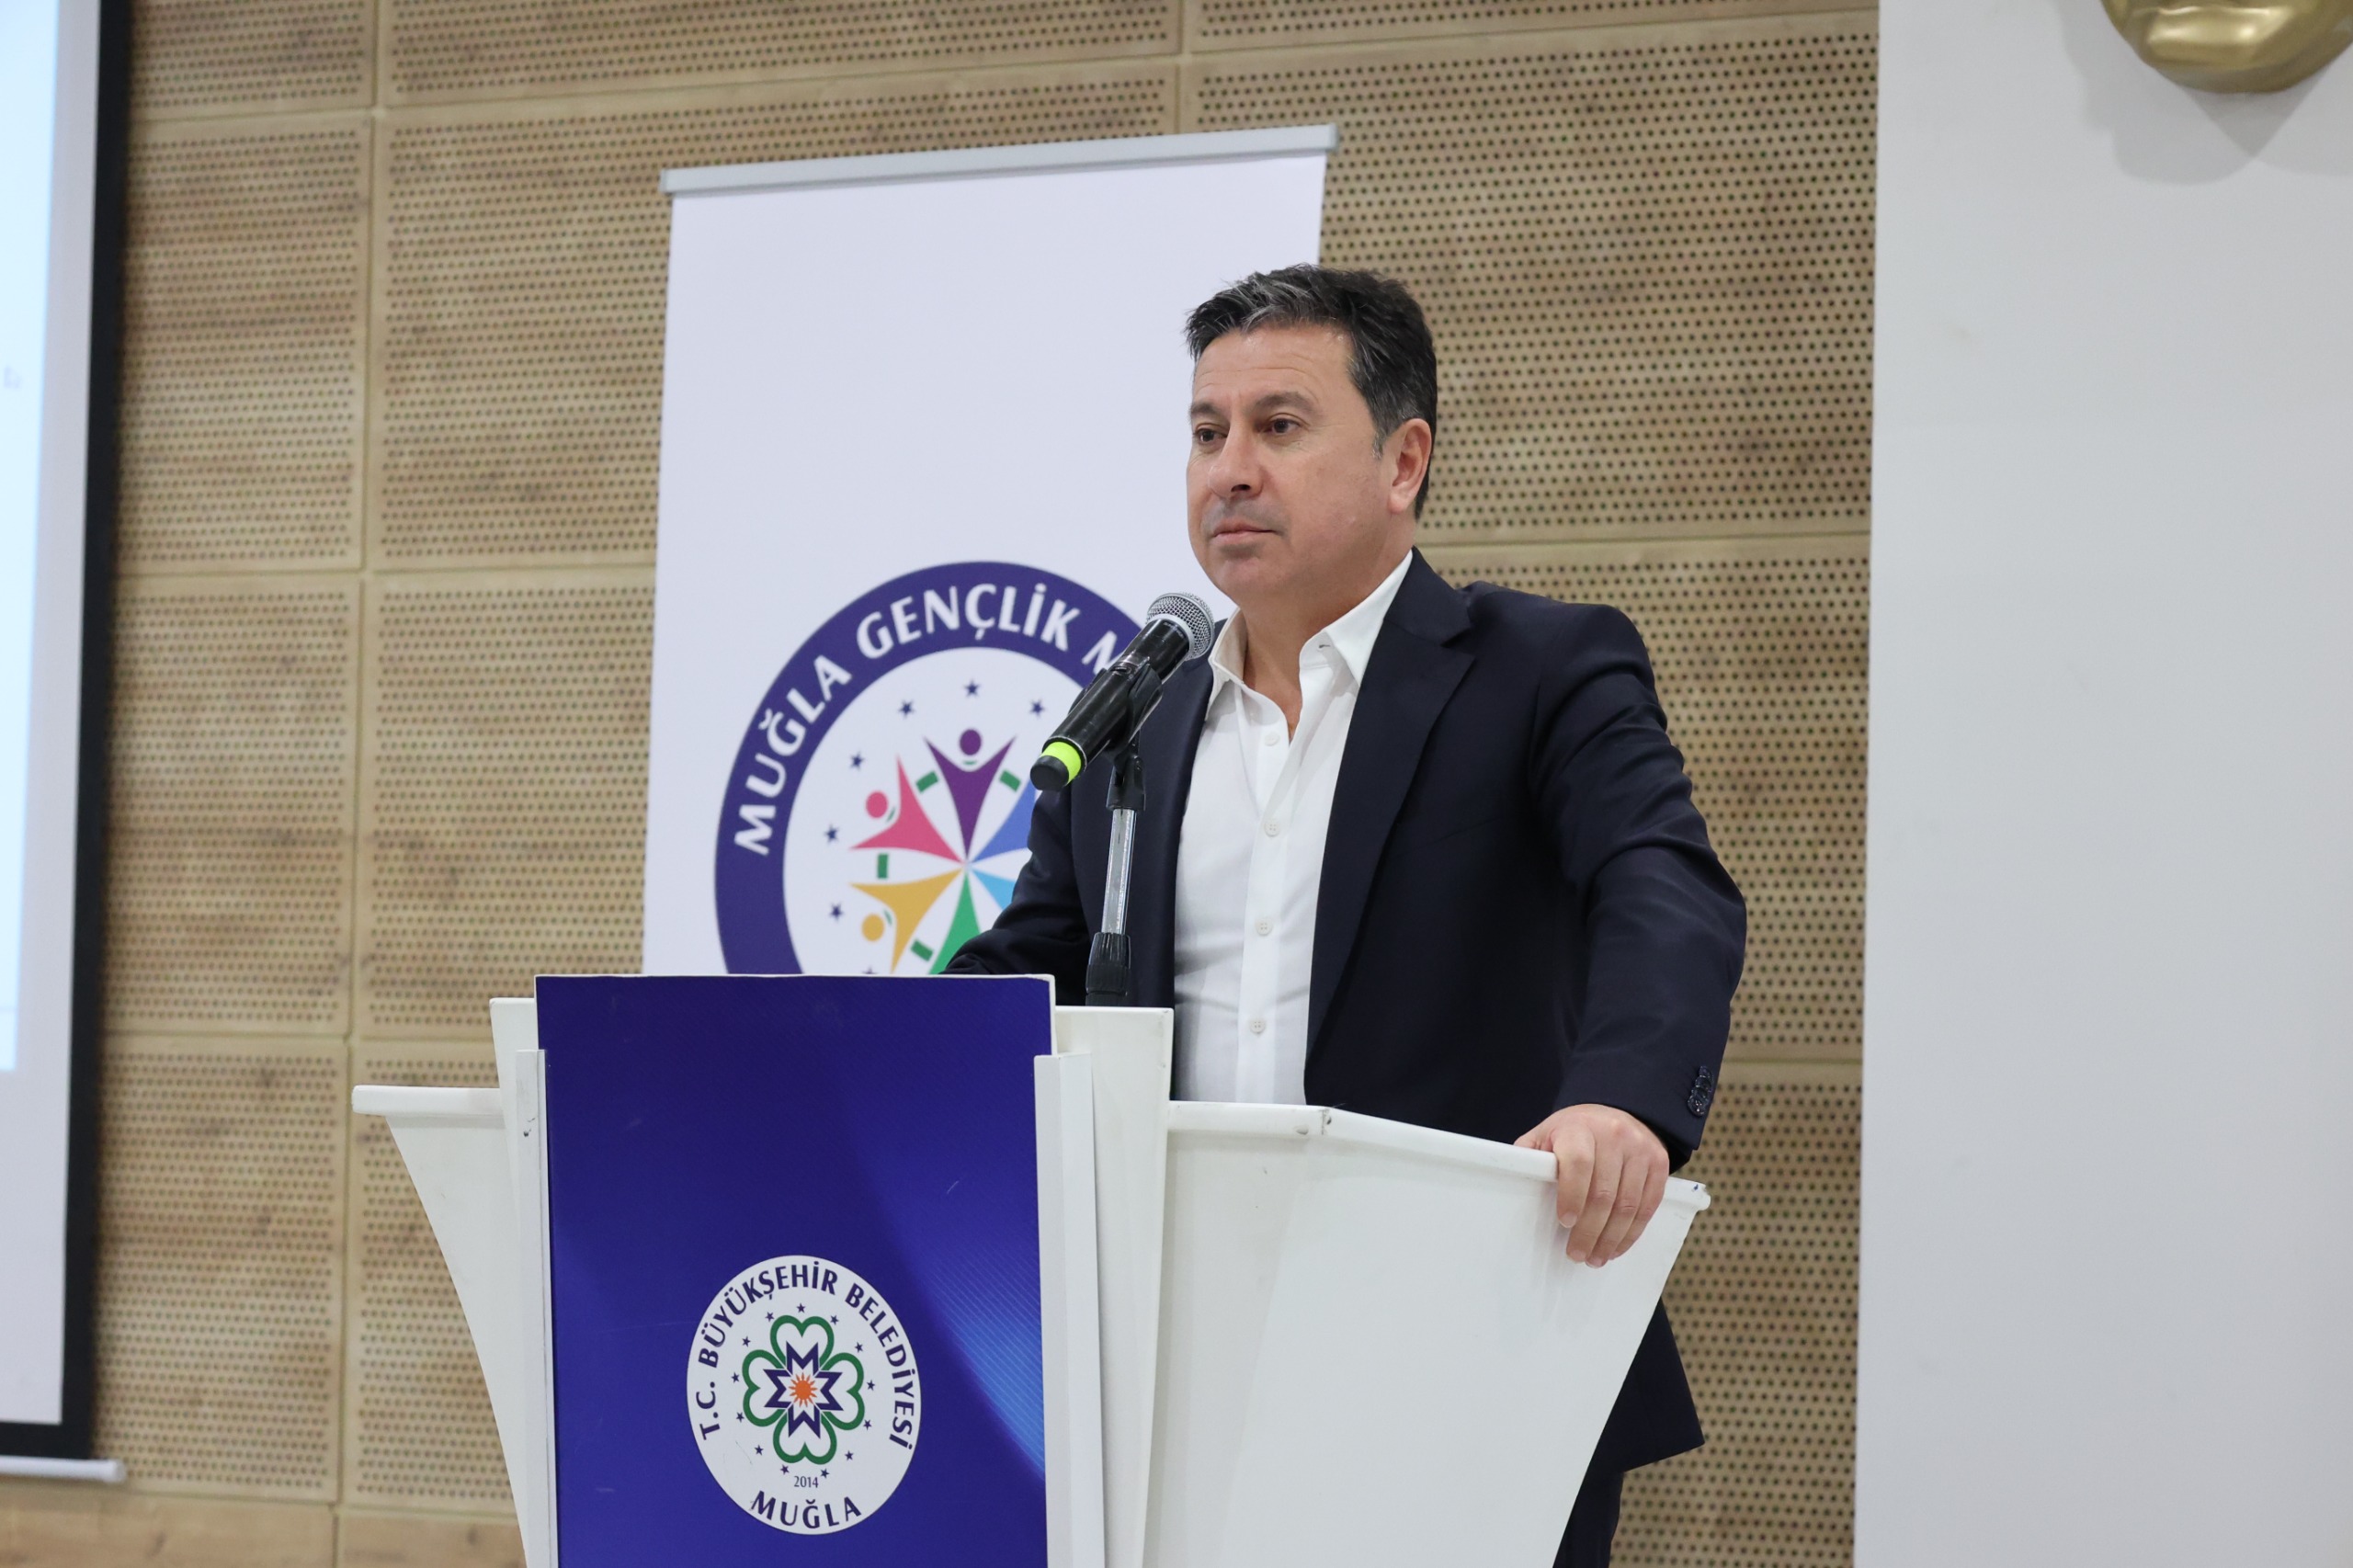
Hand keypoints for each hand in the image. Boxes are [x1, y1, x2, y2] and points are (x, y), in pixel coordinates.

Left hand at [1515, 1104, 1669, 1267]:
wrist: (1618, 1111)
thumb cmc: (1573, 1131)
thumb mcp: (1546, 1133)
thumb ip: (1530, 1158)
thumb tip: (1511, 1188)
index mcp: (1579, 1127)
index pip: (1578, 1162)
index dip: (1571, 1195)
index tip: (1565, 1222)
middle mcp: (1614, 1135)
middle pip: (1604, 1193)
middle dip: (1590, 1231)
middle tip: (1577, 1254)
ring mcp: (1640, 1149)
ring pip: (1628, 1204)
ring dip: (1611, 1238)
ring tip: (1596, 1258)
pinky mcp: (1659, 1163)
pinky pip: (1648, 1205)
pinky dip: (1632, 1232)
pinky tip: (1616, 1246)